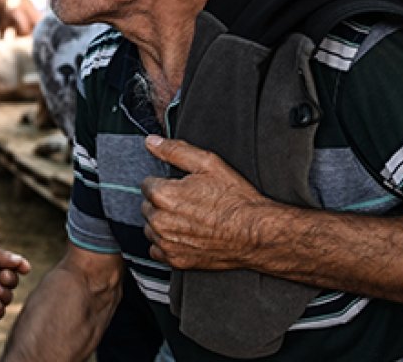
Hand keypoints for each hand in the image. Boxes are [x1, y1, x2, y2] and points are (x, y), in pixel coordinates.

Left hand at [140, 135, 277, 269]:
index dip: (165, 183)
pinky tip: (187, 236)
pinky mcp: (175, 260)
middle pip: (147, 206)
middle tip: (189, 202)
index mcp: (164, 195)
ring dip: (163, 223)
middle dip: (163, 202)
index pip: (147, 184)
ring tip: (190, 219)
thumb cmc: (235, 199)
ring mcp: (167, 243)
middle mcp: (160, 221)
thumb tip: (151, 142)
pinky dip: (167, 243)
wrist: (255, 233)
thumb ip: (175, 151)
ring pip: (151, 228)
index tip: (182, 187)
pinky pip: (157, 249)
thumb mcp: (208, 164)